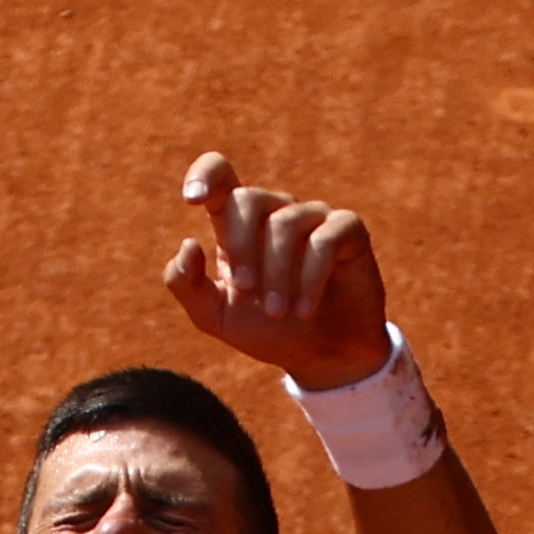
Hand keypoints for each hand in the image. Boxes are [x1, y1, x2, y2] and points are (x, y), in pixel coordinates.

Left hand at [159, 153, 391, 393]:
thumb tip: (188, 244)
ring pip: (285, 223)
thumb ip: (187, 285)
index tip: (192, 199)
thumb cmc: (270, 331)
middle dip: (241, 245)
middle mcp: (276, 212)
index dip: (205, 175)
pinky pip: (324, 239)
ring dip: (277, 272)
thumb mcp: (216, 317)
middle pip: (248, 198)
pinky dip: (311, 277)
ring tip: (279, 312)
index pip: (221, 175)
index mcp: (240, 224)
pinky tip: (305, 309)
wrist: (323, 358)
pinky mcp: (347, 230)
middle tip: (246, 290)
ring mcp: (313, 218)